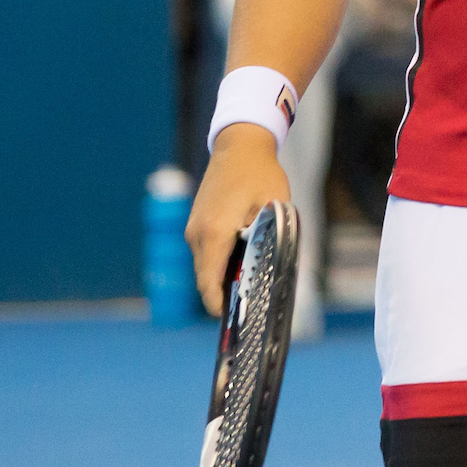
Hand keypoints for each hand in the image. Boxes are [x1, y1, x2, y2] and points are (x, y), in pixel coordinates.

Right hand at [186, 128, 292, 317]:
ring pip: (204, 265)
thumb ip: (268, 238)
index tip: (230, 321)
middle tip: (245, 309)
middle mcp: (197, 234)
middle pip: (204, 277)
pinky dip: (217, 261)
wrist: (239, 146)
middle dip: (221, 294)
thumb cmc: (261, 174)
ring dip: (220, 276)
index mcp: (214, 233)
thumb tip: (272, 268)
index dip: (218, 305)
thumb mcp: (273, 208)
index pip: (208, 281)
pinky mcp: (196, 223)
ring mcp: (193, 228)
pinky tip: (239, 261)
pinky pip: (204, 252)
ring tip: (245, 285)